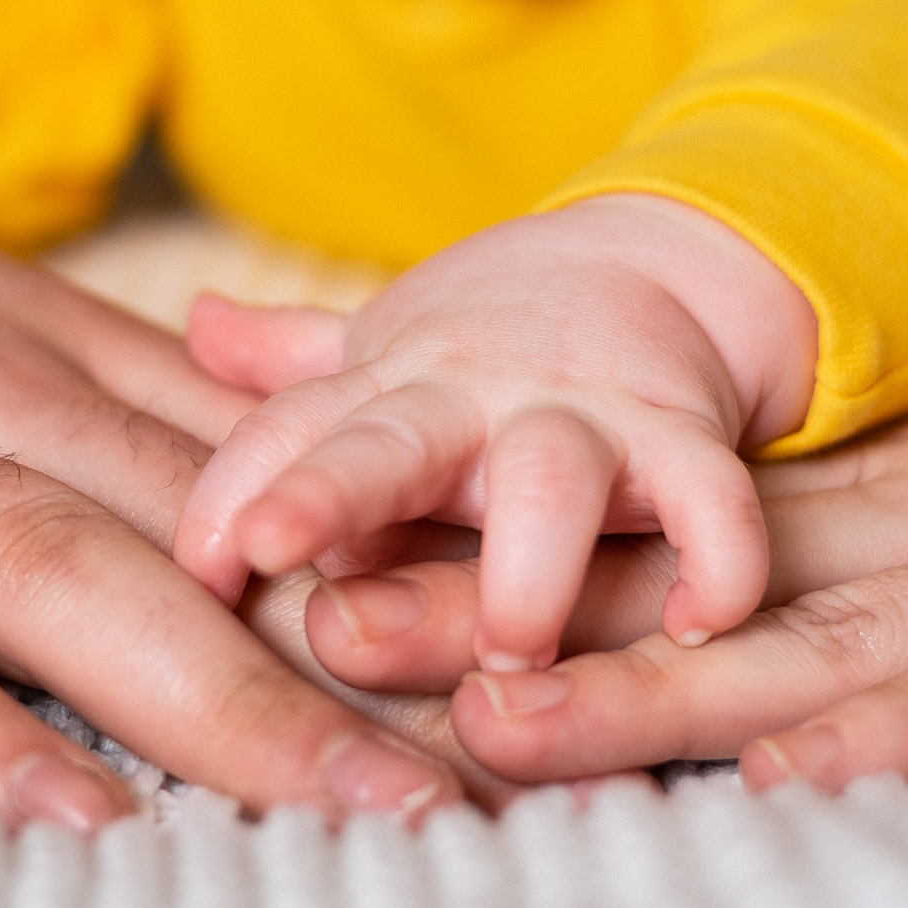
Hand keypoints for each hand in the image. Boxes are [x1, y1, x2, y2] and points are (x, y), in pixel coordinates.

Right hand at [0, 122, 464, 830]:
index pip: (258, 468)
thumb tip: (296, 446)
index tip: (522, 671)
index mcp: (37, 345)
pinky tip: (63, 815)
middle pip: (200, 531)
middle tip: (506, 778)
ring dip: (217, 696)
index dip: (401, 572)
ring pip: (58, 569)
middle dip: (363, 657)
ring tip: (351, 812)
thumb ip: (106, 391)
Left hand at [172, 195, 813, 673]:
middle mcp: (473, 398)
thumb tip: (193, 325)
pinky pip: (708, 496)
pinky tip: (698, 623)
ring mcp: (579, 412)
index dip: (233, 493)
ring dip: (527, 566)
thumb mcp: (389, 342)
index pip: (287, 430)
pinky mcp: (683, 436)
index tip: (194, 568)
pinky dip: (715, 556)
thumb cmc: (496, 336)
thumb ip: (290, 360)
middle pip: (386, 441)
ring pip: (547, 481)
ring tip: (506, 649)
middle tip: (270, 551)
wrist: (660, 258)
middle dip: (325, 490)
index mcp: (389, 389)